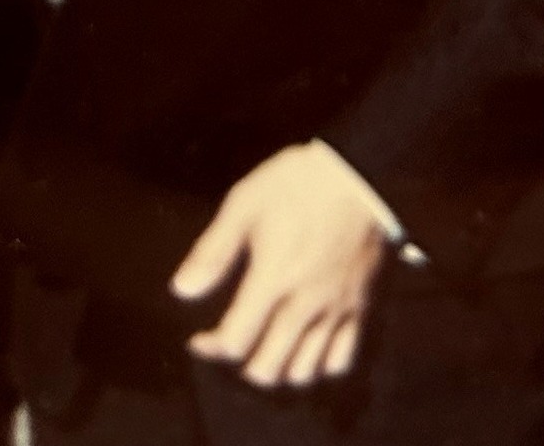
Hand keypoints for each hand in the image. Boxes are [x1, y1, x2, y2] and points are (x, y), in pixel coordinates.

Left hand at [170, 142, 389, 388]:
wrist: (360, 171)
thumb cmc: (297, 182)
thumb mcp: (245, 203)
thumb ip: (213, 251)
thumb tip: (182, 290)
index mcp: (273, 277)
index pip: (235, 342)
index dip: (211, 348)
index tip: (200, 339)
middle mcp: (305, 302)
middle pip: (268, 368)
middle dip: (241, 363)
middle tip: (234, 343)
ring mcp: (335, 308)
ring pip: (304, 372)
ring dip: (279, 368)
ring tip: (266, 347)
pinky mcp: (360, 306)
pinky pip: (342, 359)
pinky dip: (320, 365)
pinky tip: (305, 348)